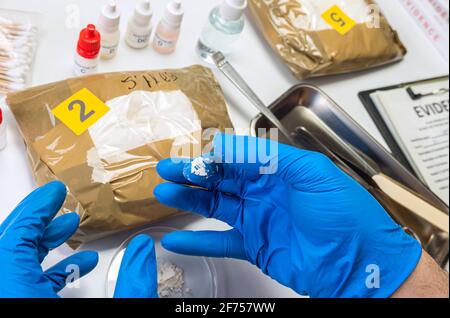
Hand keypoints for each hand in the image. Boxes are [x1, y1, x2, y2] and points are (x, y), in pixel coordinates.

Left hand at [0, 181, 157, 297]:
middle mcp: (10, 298)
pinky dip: (49, 269)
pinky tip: (82, 262)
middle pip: (9, 248)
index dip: (35, 210)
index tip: (54, 192)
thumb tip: (141, 249)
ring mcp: (15, 304)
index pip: (15, 240)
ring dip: (43, 242)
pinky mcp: (24, 312)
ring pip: (15, 265)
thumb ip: (131, 283)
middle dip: (37, 221)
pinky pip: (26, 284)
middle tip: (59, 202)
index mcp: (19, 296)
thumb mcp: (120, 312)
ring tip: (71, 226)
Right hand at [154, 134, 421, 297]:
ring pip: (216, 205)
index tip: (191, 154)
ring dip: (189, 199)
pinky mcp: (254, 246)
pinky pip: (221, 242)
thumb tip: (231, 146)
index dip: (213, 156)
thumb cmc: (344, 215)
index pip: (238, 158)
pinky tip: (176, 240)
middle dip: (193, 173)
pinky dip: (198, 242)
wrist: (359, 263)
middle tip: (167, 168)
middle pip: (221, 179)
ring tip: (163, 193)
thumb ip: (270, 157)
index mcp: (279, 170)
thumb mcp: (312, 173)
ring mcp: (257, 220)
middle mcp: (265, 192)